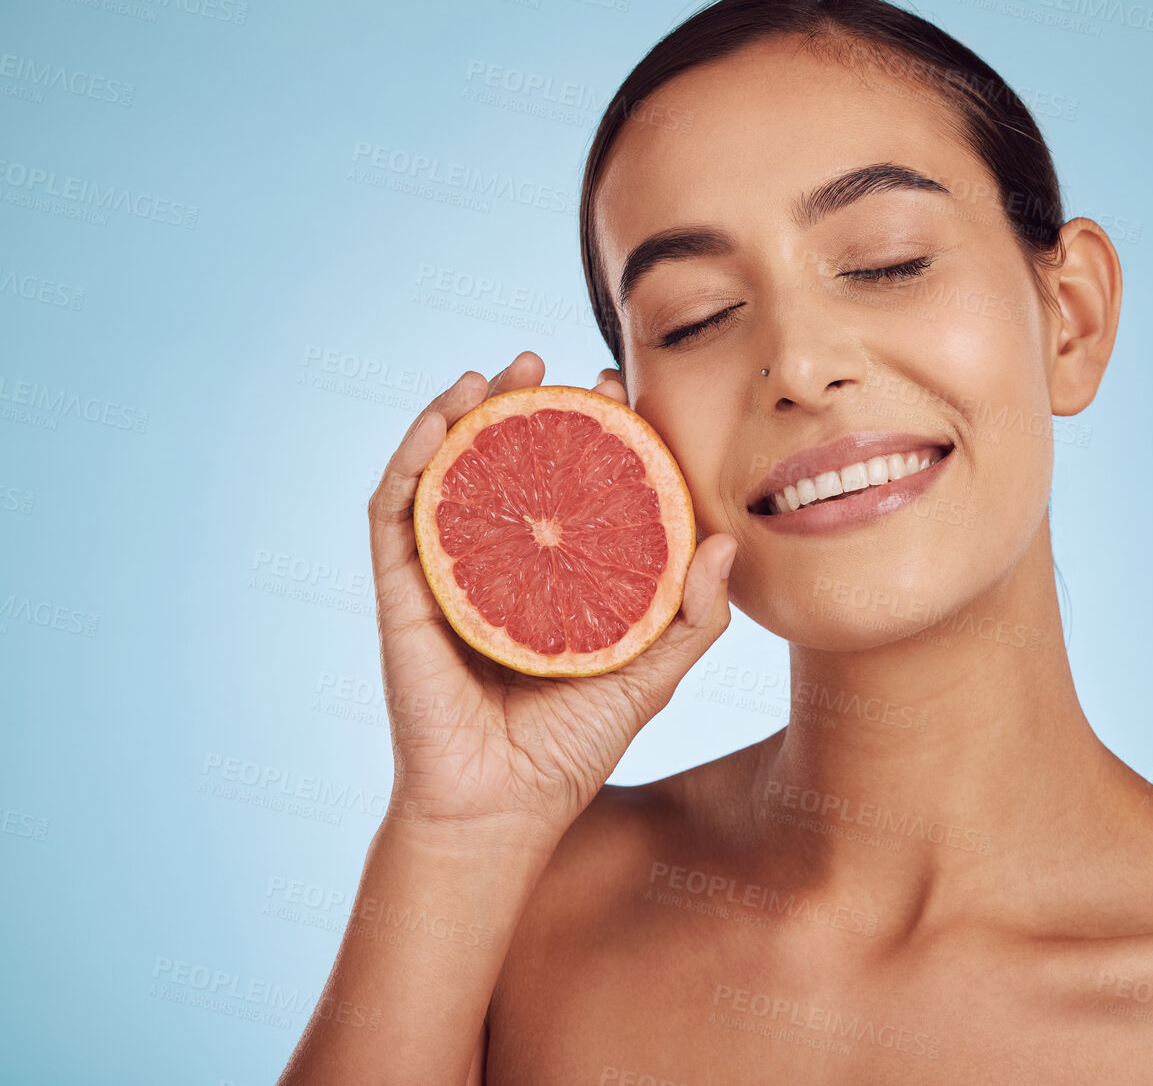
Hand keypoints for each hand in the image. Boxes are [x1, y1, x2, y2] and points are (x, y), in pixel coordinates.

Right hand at [365, 350, 733, 846]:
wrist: (501, 813)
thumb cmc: (570, 750)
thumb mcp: (648, 675)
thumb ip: (691, 617)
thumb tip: (727, 543)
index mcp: (551, 577)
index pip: (566, 485)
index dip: (588, 433)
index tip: (621, 392)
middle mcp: (496, 565)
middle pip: (504, 464)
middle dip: (527, 405)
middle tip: (558, 366)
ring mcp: (444, 573)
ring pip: (447, 472)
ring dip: (464, 413)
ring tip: (498, 371)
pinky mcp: (402, 592)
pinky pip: (397, 511)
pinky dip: (412, 457)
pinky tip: (439, 419)